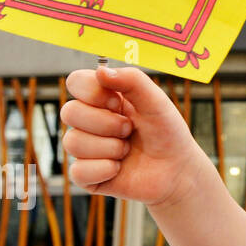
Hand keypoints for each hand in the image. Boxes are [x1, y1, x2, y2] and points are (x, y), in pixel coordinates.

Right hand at [61, 65, 207, 206]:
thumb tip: (100, 70)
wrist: (176, 169)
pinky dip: (105, 169)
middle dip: (106, 123)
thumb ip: (133, 80)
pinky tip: (119, 168)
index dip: (94, 92)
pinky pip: (78, 171)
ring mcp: (85, 148)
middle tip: (129, 129)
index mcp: (103, 98)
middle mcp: (89, 121)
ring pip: (73, 142)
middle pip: (69, 112)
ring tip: (127, 149)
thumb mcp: (156, 102)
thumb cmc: (166, 132)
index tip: (118, 103)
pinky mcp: (85, 175)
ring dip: (110, 147)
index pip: (76, 82)